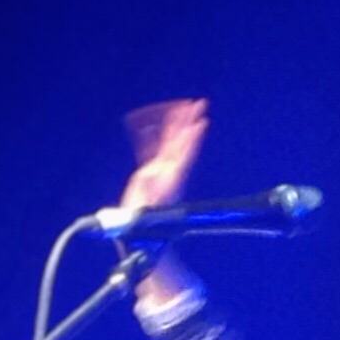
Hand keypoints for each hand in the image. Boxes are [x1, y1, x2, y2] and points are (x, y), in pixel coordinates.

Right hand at [117, 98, 209, 218]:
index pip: (184, 154)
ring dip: (177, 125)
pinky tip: (156, 122)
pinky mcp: (151, 172)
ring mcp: (162, 171)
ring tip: (184, 107)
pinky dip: (155, 134)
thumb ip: (147, 197)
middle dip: (188, 123)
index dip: (192, 139)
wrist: (138, 235)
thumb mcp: (145, 213)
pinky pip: (154, 147)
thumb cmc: (141, 225)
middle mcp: (169, 172)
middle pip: (181, 142)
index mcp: (169, 179)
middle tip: (199, 105)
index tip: (201, 123)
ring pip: (171, 142)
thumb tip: (147, 185)